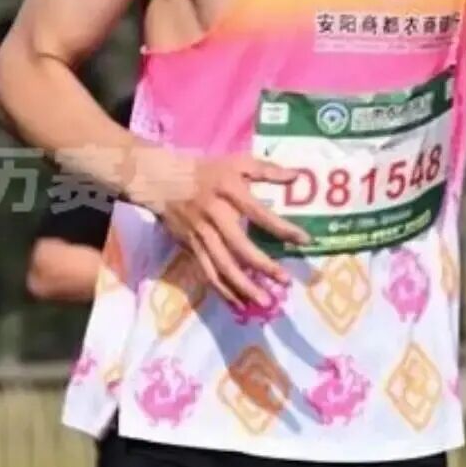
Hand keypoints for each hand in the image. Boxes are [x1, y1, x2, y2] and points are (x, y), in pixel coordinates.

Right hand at [131, 146, 309, 307]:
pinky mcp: (191, 248)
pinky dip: (223, 290)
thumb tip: (297, 175)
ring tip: (264, 302)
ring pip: (222, 266)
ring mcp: (201, 235)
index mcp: (229, 193)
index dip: (282, 228)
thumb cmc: (205, 171)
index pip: (259, 213)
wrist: (161, 180)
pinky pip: (207, 273)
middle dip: (263, 266)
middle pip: (240, 247)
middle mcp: (215, 216)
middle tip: (285, 282)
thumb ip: (267, 170)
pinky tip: (238, 303)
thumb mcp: (236, 162)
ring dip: (243, 286)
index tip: (305, 241)